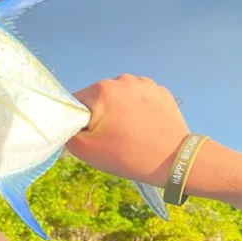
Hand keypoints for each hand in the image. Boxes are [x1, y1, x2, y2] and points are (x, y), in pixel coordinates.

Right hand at [68, 74, 188, 187]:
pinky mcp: (161, 91)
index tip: (90, 137)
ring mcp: (145, 84)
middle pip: (98, 98)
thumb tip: (70, 124)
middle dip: (99, 115)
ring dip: (118, 111)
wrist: (174, 161)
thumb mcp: (83, 149)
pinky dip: (137, 110)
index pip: (76, 102)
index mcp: (101, 90)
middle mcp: (123, 80)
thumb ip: (66, 132)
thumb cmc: (125, 155)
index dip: (77, 121)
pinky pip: (138, 98)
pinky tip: (143, 126)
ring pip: (119, 97)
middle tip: (109, 137)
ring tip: (128, 132)